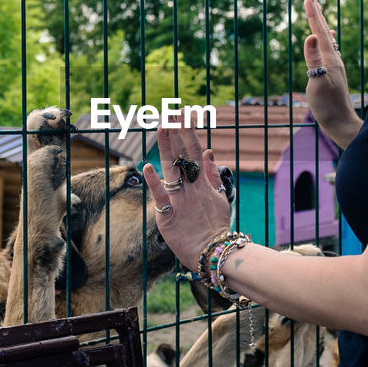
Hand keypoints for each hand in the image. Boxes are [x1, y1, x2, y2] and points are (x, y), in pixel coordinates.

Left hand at [142, 126, 233, 272]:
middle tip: (171, 112)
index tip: (183, 114)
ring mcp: (182, 201)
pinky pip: (161, 197)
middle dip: (177, 133)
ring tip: (161, 127)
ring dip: (166, 147)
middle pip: (183, 156)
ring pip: (172, 170)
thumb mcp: (220, 198)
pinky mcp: (170, 216)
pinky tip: (147, 166)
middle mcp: (193, 188)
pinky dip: (154, 182)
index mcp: (204, 183)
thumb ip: (213, 175)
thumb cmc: (216, 227)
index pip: (194, 151)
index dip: (188, 132)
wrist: (215, 254)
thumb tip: (209, 152)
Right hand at [303, 0, 361, 147]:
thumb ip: (314, 60)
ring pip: (327, 40)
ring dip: (321, 25)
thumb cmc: (328, 107)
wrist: (342, 124)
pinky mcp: (334, 74)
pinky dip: (326, 39)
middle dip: (317, 15)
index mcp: (330, 60)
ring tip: (318, 14)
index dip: (313, 14)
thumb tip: (310, 36)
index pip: (319, 32)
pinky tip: (329, 39)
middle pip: (324, 33)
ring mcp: (335, 67)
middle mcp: (334, 60)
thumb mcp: (317, 83)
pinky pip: (329, 49)